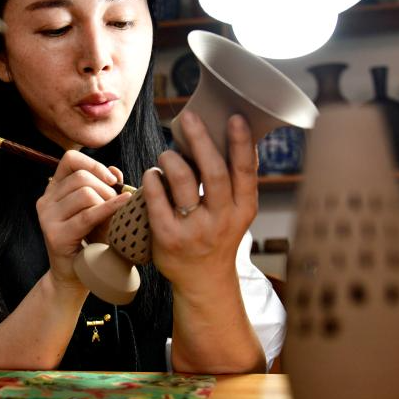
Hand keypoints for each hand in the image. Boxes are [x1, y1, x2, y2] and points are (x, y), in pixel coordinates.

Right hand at [37, 150, 131, 289]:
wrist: (78, 275)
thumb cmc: (92, 240)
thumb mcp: (100, 209)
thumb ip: (106, 188)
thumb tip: (115, 171)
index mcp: (54, 188)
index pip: (70, 159)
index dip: (93, 164)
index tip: (112, 179)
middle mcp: (46, 200)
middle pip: (81, 177)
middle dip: (105, 187)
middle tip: (117, 204)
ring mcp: (47, 217)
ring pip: (84, 194)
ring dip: (106, 202)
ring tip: (113, 217)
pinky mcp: (55, 234)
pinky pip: (87, 215)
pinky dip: (109, 208)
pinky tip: (123, 204)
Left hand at [142, 112, 257, 296]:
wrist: (203, 281)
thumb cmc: (218, 236)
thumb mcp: (236, 213)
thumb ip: (234, 182)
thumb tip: (232, 136)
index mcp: (243, 209)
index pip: (246, 172)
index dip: (241, 143)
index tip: (235, 118)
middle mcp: (222, 219)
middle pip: (214, 172)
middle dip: (201, 140)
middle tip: (190, 117)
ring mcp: (195, 230)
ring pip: (182, 180)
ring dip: (171, 158)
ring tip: (167, 155)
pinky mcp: (168, 237)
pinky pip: (157, 198)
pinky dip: (153, 179)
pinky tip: (153, 174)